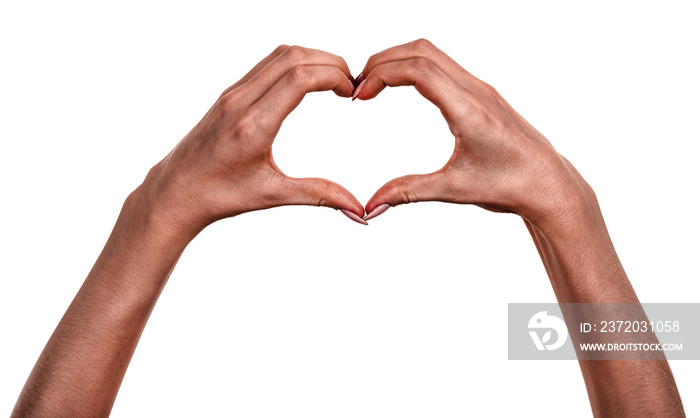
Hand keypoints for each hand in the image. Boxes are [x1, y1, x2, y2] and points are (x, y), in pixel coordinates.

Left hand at [133, 45, 365, 238]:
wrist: (175, 192)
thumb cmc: (218, 196)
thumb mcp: (272, 195)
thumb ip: (319, 195)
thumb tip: (358, 210)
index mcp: (252, 126)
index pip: (299, 78)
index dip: (333, 77)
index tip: (351, 92)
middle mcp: (240, 102)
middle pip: (293, 57)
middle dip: (330, 62)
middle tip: (350, 84)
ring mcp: (232, 94)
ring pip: (279, 55)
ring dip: (312, 58)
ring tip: (334, 80)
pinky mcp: (229, 94)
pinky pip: (266, 64)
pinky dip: (294, 63)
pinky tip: (308, 82)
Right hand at [357, 39, 590, 225]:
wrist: (548, 184)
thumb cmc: (510, 186)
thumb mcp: (454, 190)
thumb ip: (408, 192)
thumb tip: (371, 206)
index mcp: (469, 111)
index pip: (418, 70)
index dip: (382, 75)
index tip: (360, 96)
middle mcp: (475, 91)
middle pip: (421, 50)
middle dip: (383, 61)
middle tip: (358, 86)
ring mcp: (480, 88)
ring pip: (432, 53)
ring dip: (398, 60)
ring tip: (374, 84)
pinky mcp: (482, 93)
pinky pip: (443, 64)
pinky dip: (414, 66)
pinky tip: (402, 86)